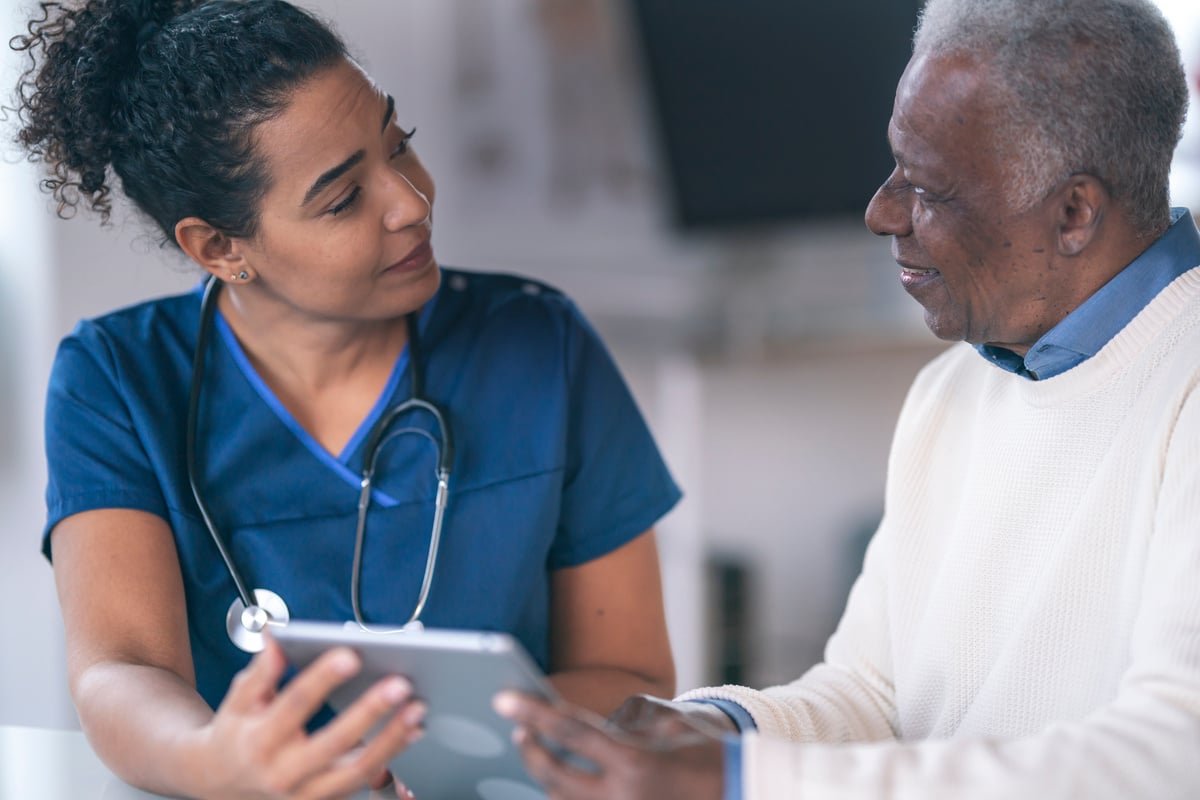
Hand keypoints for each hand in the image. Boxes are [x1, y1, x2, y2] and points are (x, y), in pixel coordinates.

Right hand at [195, 636, 425, 798]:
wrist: (221, 784)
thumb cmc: (236, 734)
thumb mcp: (238, 700)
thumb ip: (260, 672)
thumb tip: (276, 638)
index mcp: (259, 740)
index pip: (294, 705)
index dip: (321, 679)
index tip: (350, 655)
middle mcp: (283, 773)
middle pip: (333, 743)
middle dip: (370, 712)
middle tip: (400, 684)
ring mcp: (306, 794)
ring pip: (355, 770)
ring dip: (392, 739)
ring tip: (417, 709)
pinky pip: (363, 781)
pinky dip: (392, 756)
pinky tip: (413, 731)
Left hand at [494, 692, 724, 799]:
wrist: (739, 795)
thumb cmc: (707, 758)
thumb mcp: (669, 730)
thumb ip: (623, 727)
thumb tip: (577, 724)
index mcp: (635, 763)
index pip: (570, 731)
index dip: (533, 713)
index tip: (503, 699)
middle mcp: (621, 798)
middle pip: (553, 775)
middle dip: (531, 750)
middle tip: (519, 730)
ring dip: (546, 777)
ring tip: (537, 752)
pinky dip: (566, 795)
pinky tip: (560, 780)